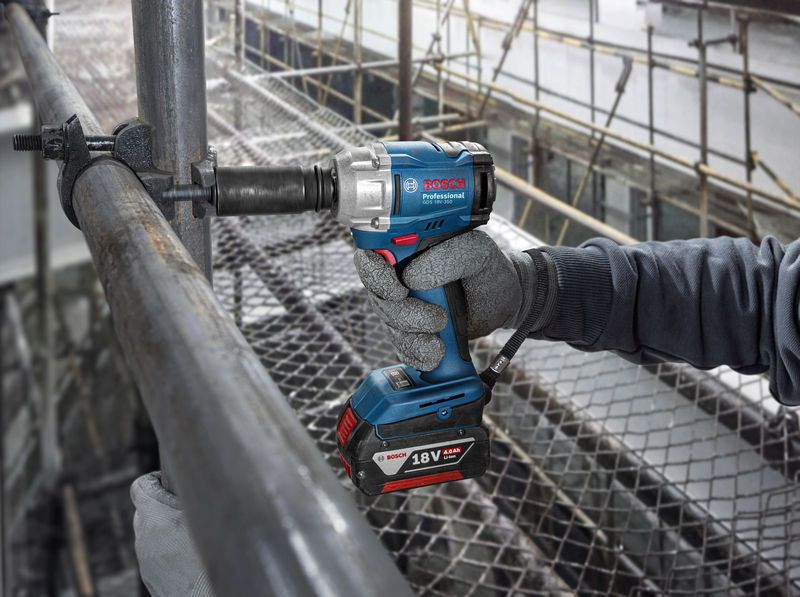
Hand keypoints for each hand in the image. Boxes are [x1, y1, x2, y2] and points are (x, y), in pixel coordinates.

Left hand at [131, 472, 214, 596]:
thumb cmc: (209, 559)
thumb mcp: (210, 516)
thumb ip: (199, 495)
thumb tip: (204, 477)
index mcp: (154, 517)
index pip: (140, 486)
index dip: (156, 480)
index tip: (172, 484)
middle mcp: (144, 537)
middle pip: (146, 510)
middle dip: (164, 506)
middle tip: (188, 510)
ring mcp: (145, 559)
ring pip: (151, 533)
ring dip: (167, 530)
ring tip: (193, 536)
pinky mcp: (150, 577)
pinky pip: (155, 554)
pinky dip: (168, 550)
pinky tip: (190, 557)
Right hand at [354, 230, 535, 370]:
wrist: (506, 300)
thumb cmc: (489, 268)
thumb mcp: (476, 251)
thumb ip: (447, 256)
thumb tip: (412, 277)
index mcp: (407, 249)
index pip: (370, 254)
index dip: (373, 272)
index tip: (397, 289)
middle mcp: (398, 277)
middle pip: (377, 296)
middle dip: (401, 313)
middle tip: (435, 318)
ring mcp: (403, 305)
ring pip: (389, 324)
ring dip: (413, 336)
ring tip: (441, 339)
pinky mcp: (413, 331)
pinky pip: (401, 347)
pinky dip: (416, 354)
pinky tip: (435, 355)